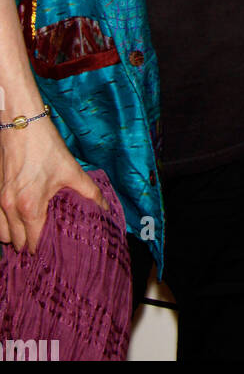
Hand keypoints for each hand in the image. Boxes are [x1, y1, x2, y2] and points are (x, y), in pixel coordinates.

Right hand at [0, 117, 105, 253]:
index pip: (33, 244)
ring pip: (2, 234)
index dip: (44, 250)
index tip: (54, 250)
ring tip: (31, 231)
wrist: (22, 124)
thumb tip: (103, 208)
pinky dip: (4, 225)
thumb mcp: (71, 170)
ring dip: (15, 236)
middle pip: (16, 243)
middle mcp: (9, 208)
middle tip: (45, 242)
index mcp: (30, 207)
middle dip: (30, 245)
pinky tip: (18, 219)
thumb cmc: (45, 146)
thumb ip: (89, 192)